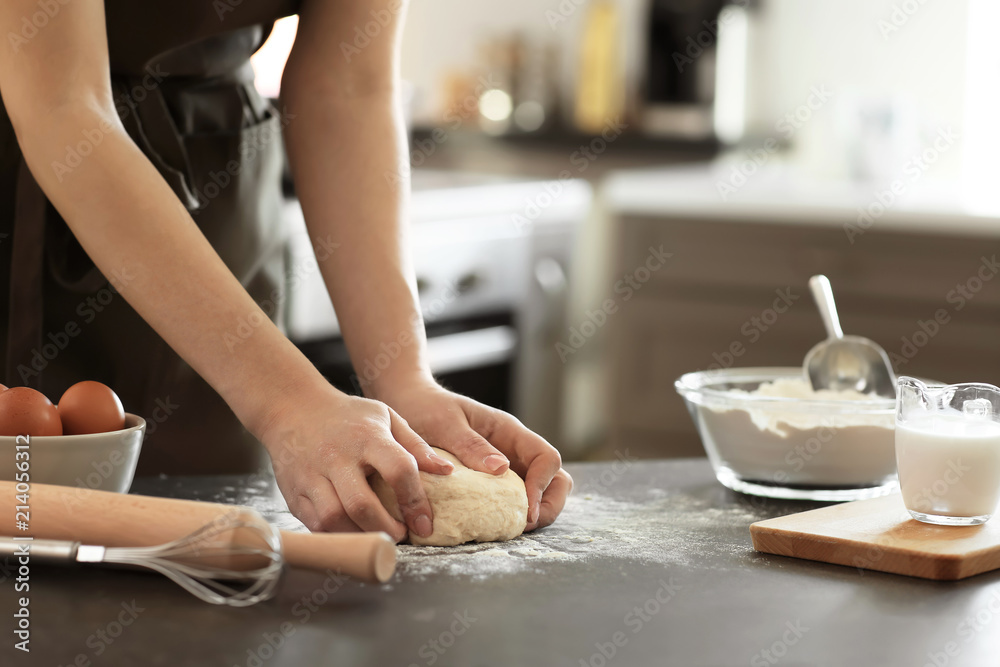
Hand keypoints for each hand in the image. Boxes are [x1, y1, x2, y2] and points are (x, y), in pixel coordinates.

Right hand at [257, 380, 454, 541]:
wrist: (293, 408)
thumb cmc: (348, 416)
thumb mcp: (386, 418)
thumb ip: (416, 446)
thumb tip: (447, 471)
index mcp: (367, 437)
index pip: (397, 470)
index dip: (415, 501)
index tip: (424, 523)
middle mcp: (337, 457)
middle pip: (362, 504)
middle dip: (386, 528)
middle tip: (401, 535)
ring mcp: (312, 476)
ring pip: (334, 518)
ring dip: (361, 536)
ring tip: (378, 536)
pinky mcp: (294, 492)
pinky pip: (315, 524)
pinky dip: (337, 535)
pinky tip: (353, 532)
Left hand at [374, 381, 572, 530]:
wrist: (408, 405)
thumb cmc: (426, 408)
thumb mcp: (445, 424)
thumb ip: (471, 445)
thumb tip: (501, 468)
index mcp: (509, 431)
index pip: (546, 458)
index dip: (542, 485)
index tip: (525, 509)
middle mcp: (513, 450)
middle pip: (555, 478)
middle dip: (549, 505)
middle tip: (525, 526)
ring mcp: (505, 466)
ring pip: (539, 492)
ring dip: (534, 513)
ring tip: (511, 530)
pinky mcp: (490, 482)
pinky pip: (512, 499)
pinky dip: (512, 514)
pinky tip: (493, 526)